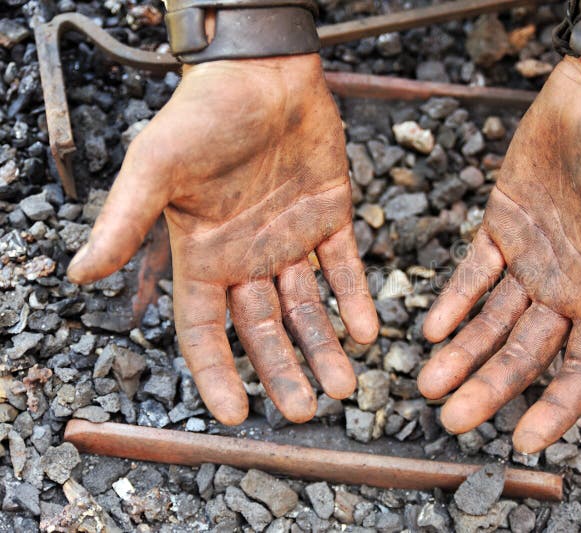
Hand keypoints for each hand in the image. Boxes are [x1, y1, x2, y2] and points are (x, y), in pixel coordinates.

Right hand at [68, 55, 378, 424]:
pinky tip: (370, 330)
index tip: (236, 414)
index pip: (205, 329)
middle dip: (285, 371)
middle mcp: (247, 256)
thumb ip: (125, 220)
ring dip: (326, 346)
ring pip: (308, 307)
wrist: (264, 70)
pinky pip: (344, 267)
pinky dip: (357, 298)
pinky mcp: (329, 217)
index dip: (217, 372)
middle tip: (310, 410)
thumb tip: (77, 273)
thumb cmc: (204, 113)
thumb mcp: (157, 167)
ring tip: (347, 385)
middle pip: (264, 330)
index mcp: (203, 255)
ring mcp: (290, 240)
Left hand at [418, 56, 580, 452]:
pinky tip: (431, 327)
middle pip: (525, 353)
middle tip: (450, 418)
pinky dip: (452, 299)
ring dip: (461, 352)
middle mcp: (566, 287)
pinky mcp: (501, 229)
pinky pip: (474, 273)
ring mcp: (531, 261)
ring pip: (491, 320)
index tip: (523, 441)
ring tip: (428, 382)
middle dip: (488, 387)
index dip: (556, 407)